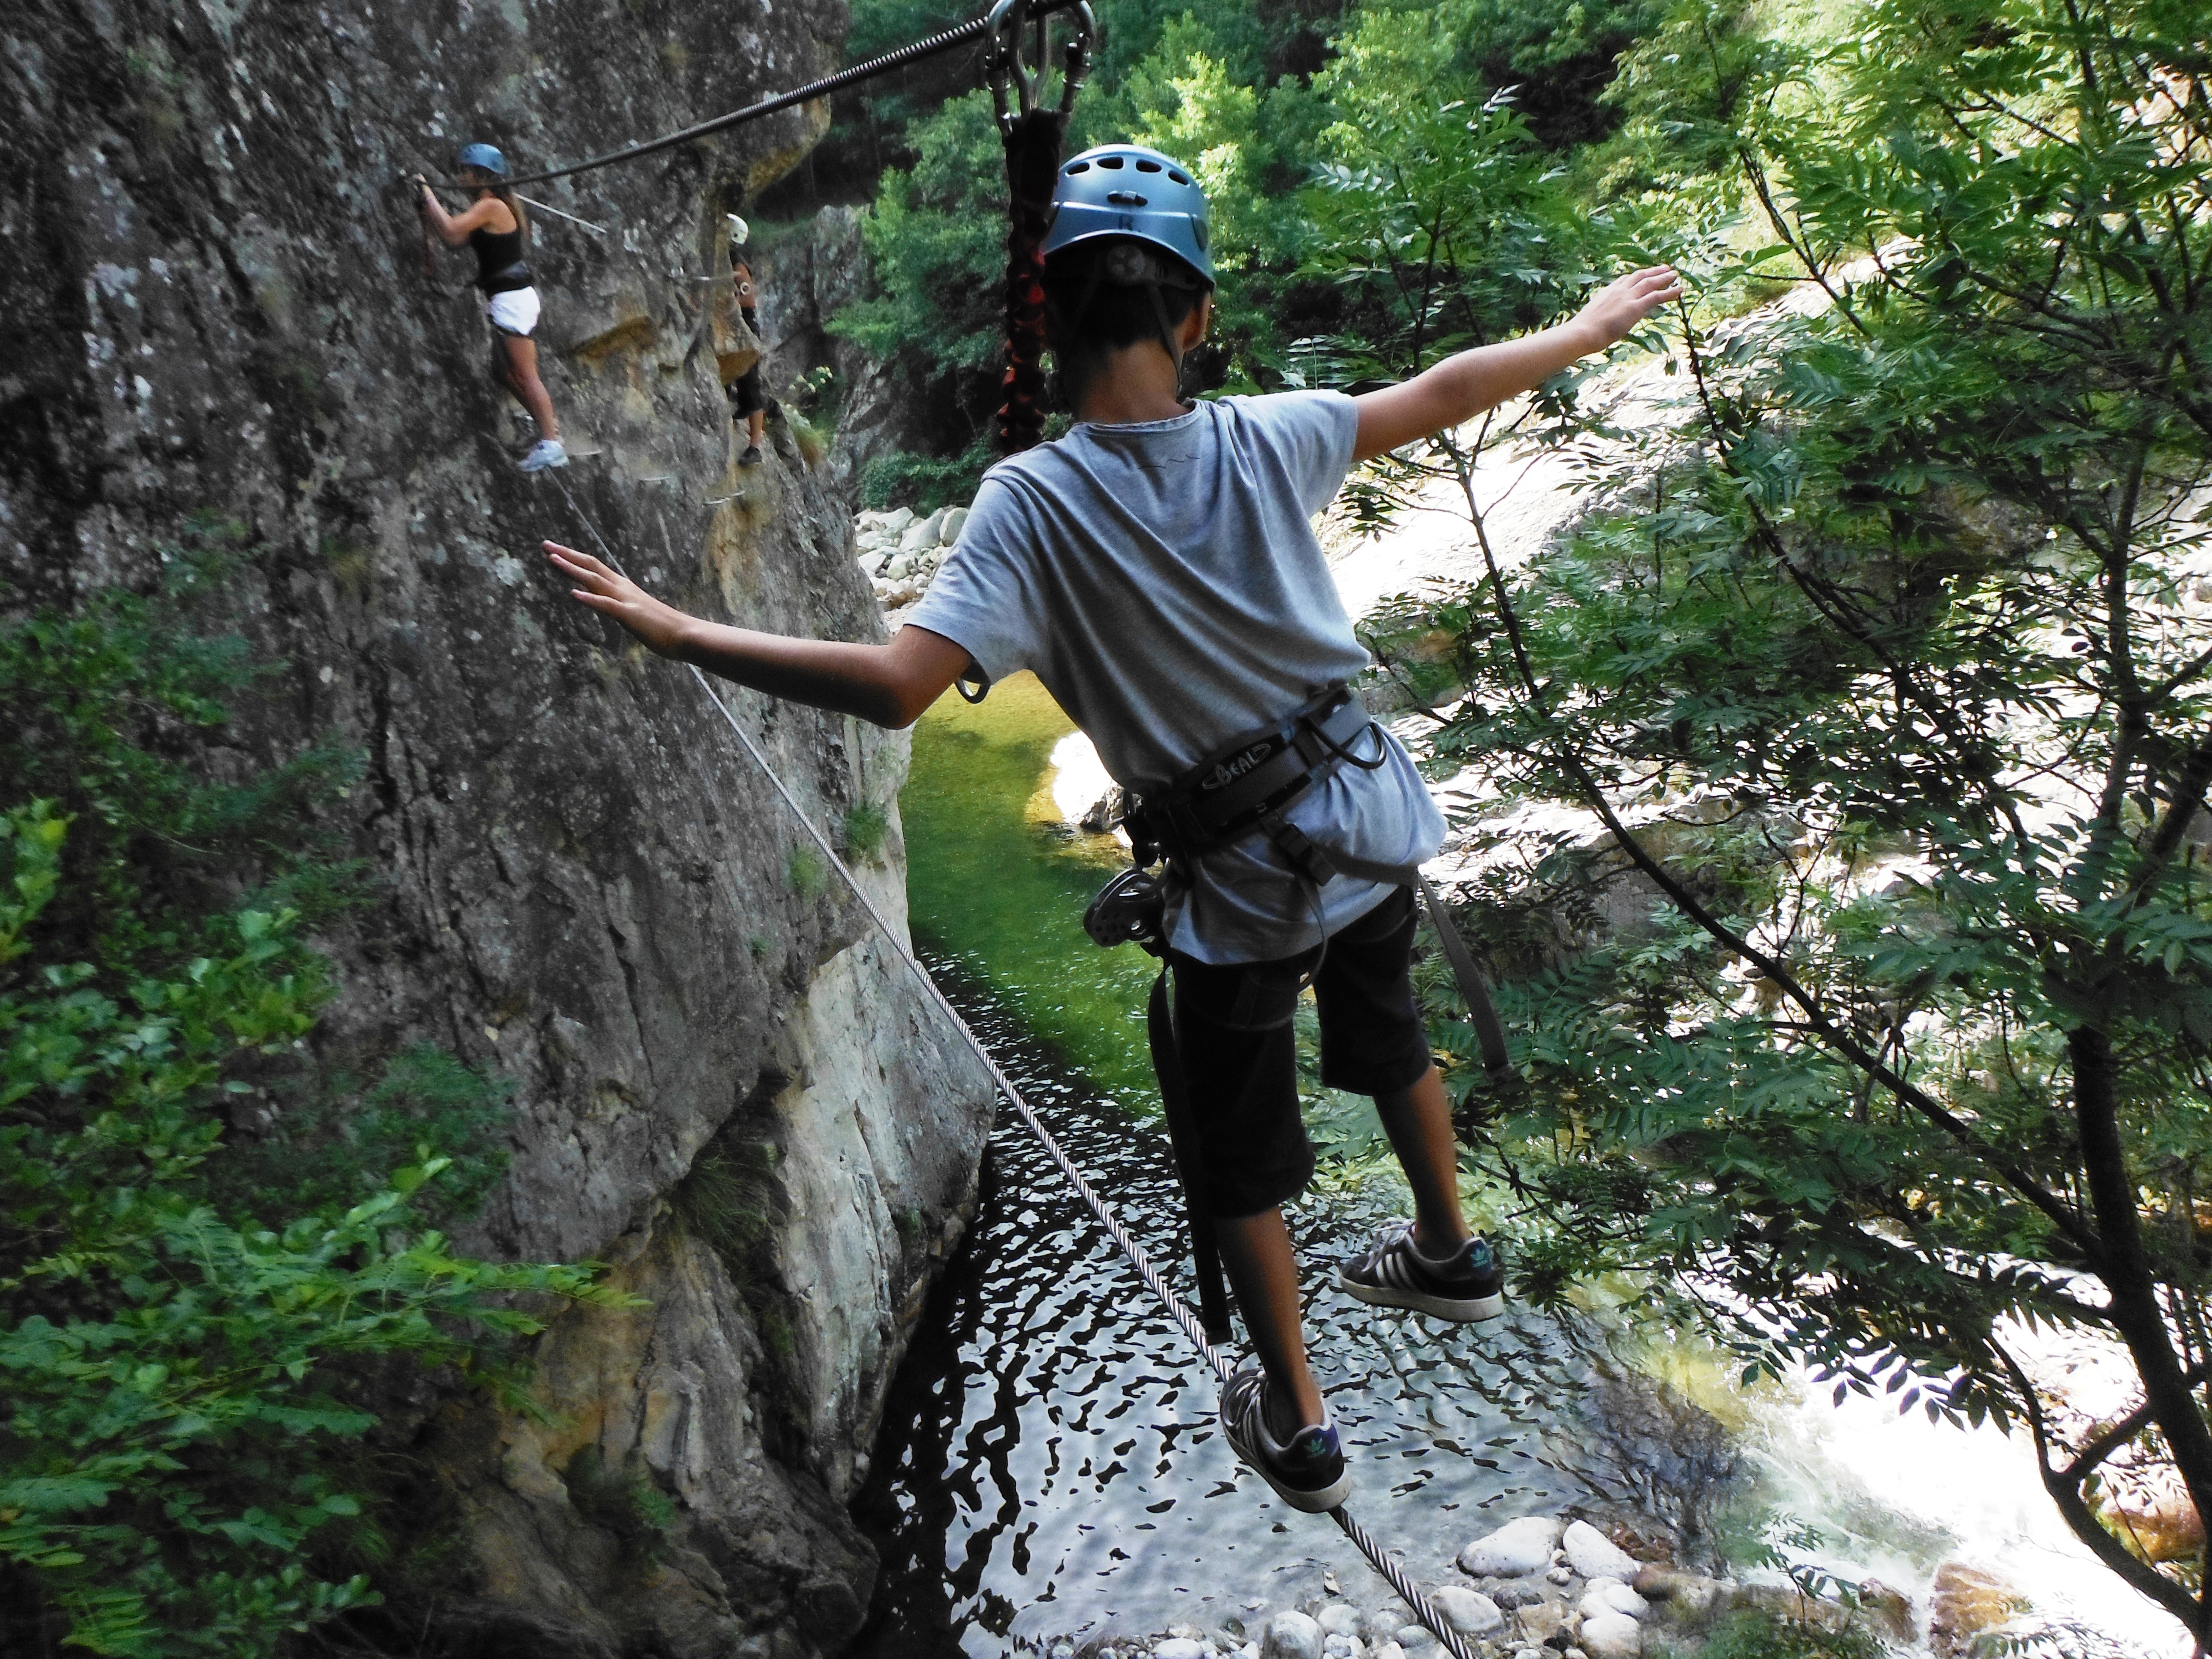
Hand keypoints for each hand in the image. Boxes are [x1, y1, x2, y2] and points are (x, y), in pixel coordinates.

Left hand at [546, 541, 697, 657]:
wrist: (687, 635)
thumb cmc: (663, 628)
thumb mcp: (635, 613)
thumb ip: (616, 605)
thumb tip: (600, 601)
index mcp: (623, 588)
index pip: (594, 567)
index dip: (573, 558)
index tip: (554, 551)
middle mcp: (622, 589)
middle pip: (591, 566)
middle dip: (567, 555)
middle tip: (545, 545)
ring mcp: (626, 601)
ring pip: (595, 580)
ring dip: (572, 570)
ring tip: (552, 560)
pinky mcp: (630, 616)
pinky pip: (607, 606)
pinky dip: (590, 599)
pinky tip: (574, 595)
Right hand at [1573, 265, 1682, 350]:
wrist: (1582, 332)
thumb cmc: (1582, 331)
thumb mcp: (1590, 319)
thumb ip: (1599, 317)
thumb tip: (1597, 324)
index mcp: (1606, 293)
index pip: (1623, 280)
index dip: (1635, 276)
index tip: (1643, 274)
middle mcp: (1618, 291)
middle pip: (1639, 276)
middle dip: (1652, 271)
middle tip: (1664, 268)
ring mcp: (1628, 298)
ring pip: (1650, 283)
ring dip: (1664, 278)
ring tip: (1675, 275)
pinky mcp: (1636, 307)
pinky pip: (1656, 296)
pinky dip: (1670, 292)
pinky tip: (1679, 290)